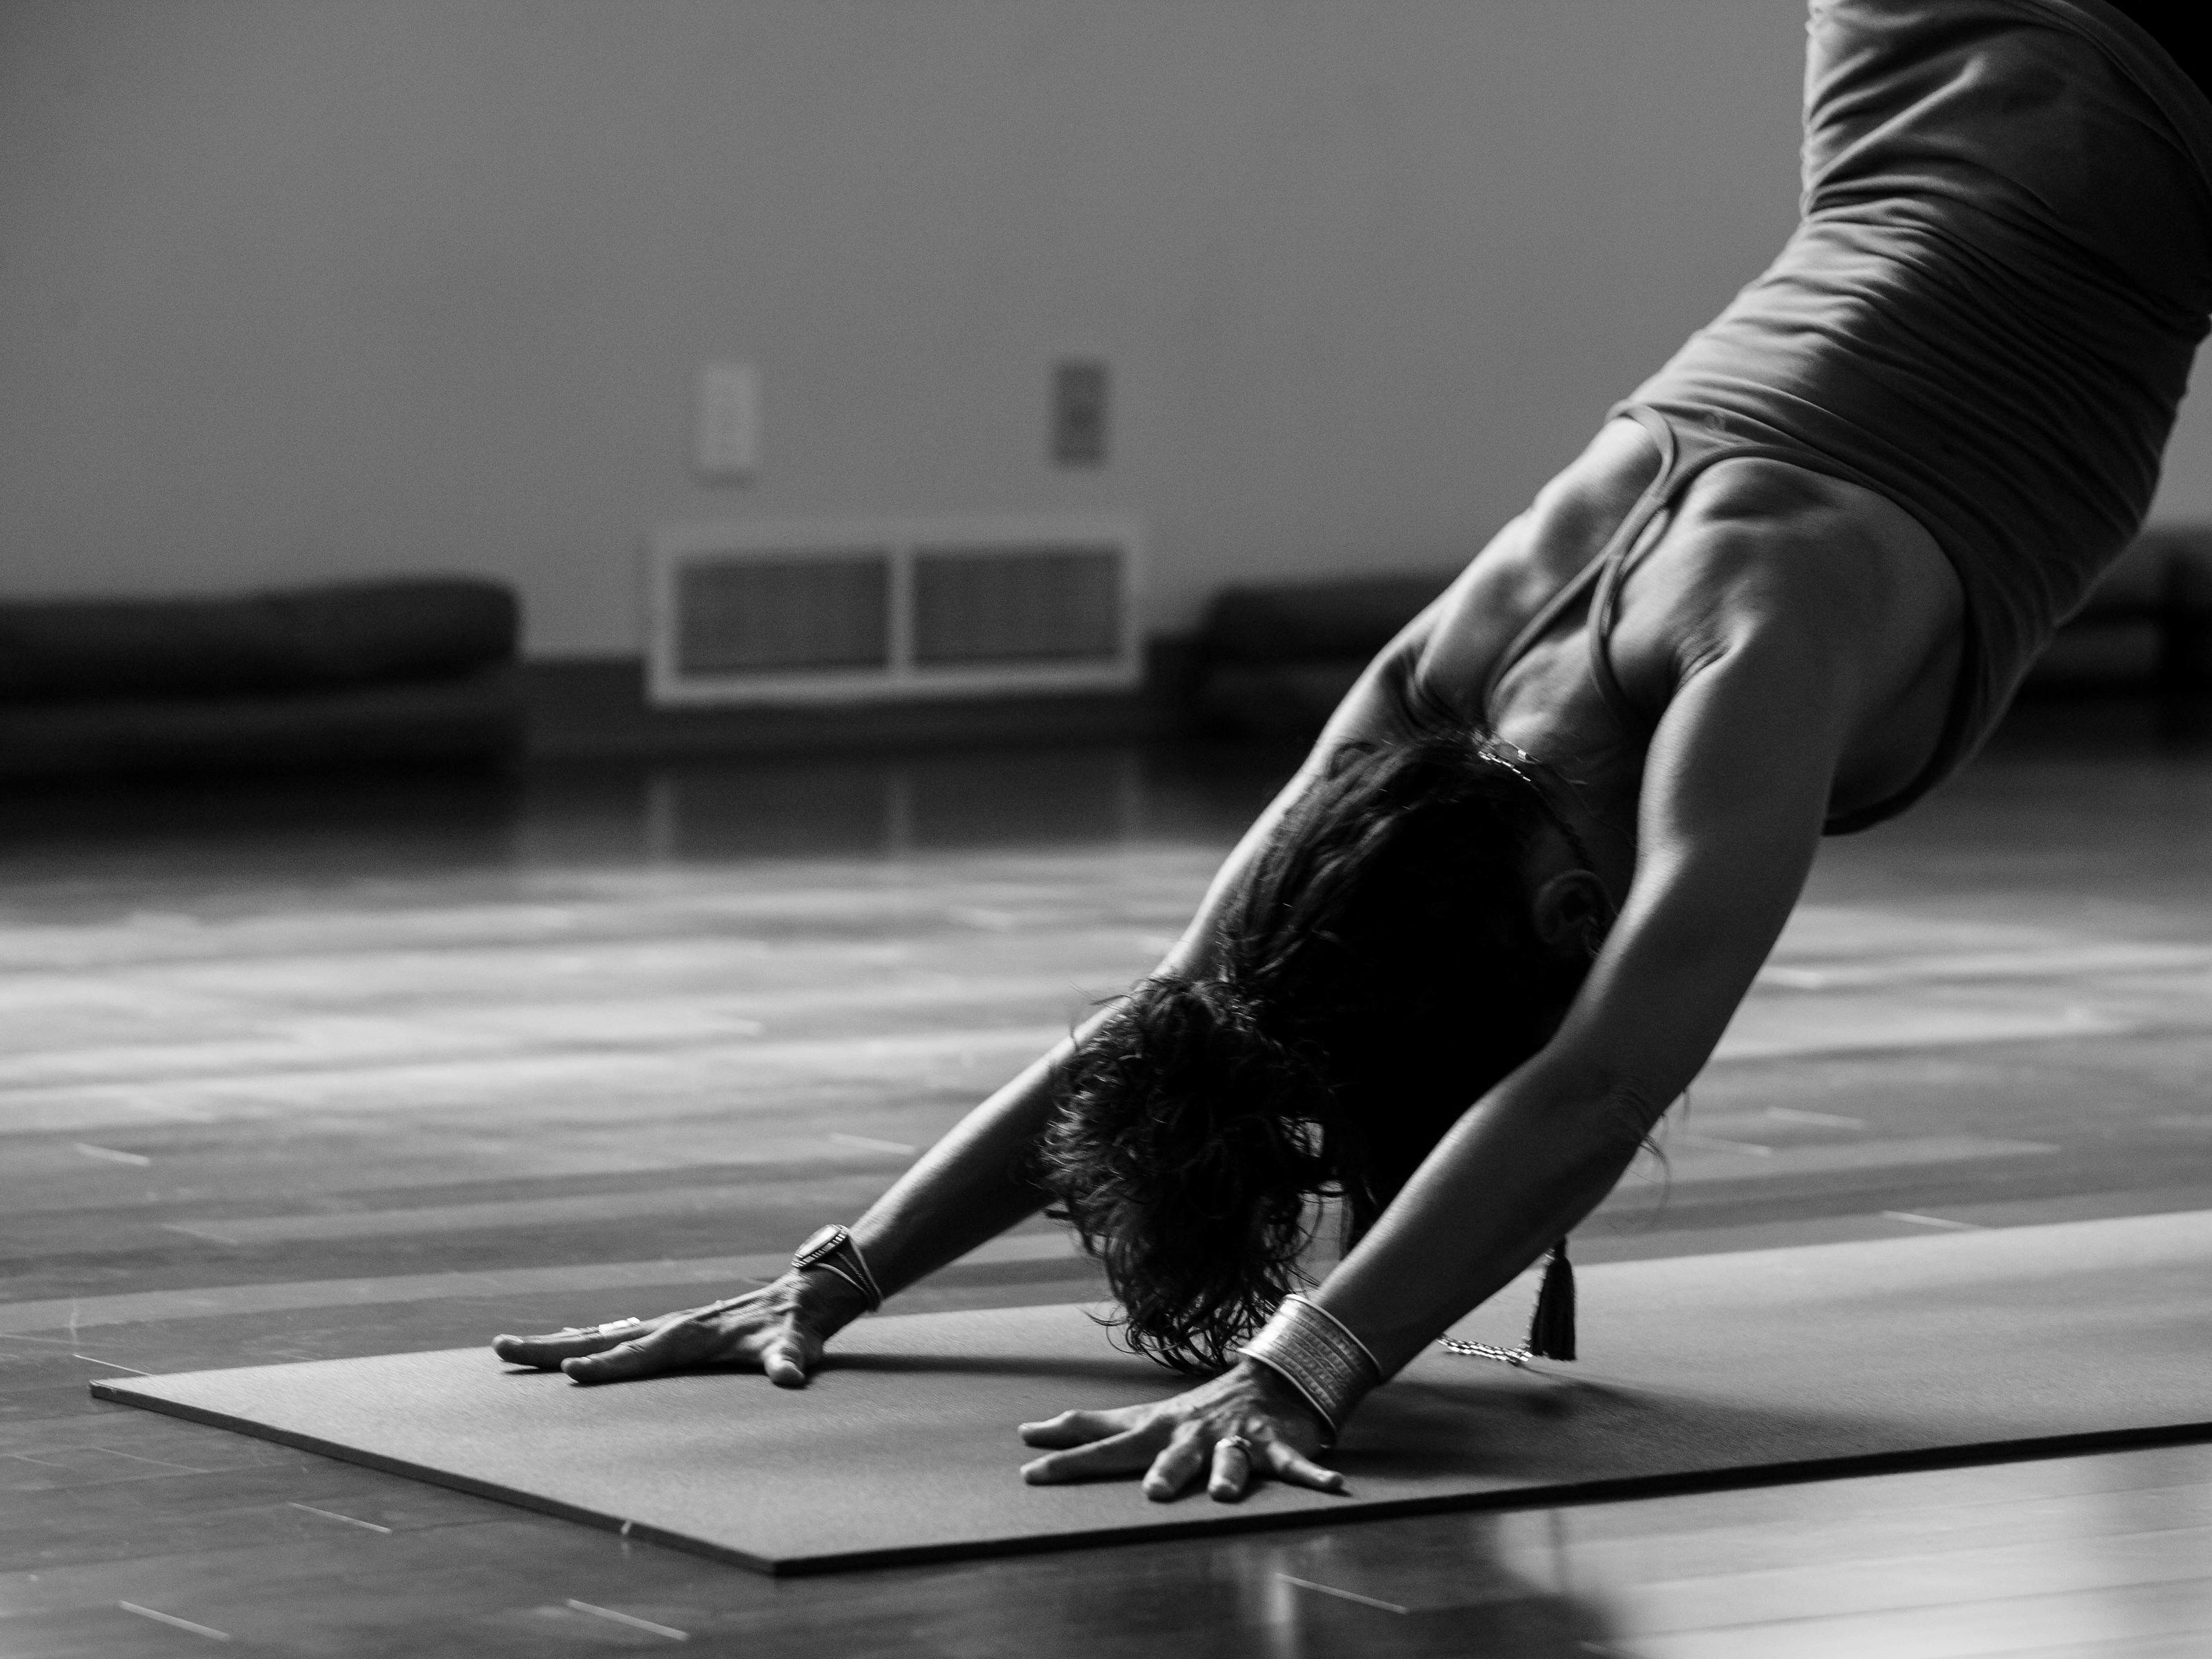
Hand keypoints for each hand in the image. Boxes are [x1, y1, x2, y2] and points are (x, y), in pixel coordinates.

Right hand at [490, 1271, 863, 1386]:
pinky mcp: (673, 1330)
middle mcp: (673, 1327)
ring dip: (558, 1343)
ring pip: (604, 1335)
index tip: (571, 1373)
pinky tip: (566, 1348)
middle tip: (500, 1349)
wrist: (808, 1294)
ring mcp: (670, 1326)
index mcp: (692, 1336)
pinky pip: (618, 1337)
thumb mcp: (798, 1345)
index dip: (608, 1366)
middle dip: (551, 1347)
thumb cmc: (800, 1326)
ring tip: (511, 1348)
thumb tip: (791, 1377)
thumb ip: (791, 1360)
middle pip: (603, 1338)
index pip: (640, 1355)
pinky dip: (585, 1341)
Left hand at [1017, 1358, 1348, 1502]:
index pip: (1106, 1445)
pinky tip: (1334, 1489)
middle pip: (1173, 1454)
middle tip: (1152, 1494)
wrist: (1265, 1380)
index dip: (1070, 1460)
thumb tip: (1029, 1433)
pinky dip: (1315, 1476)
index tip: (1030, 1475)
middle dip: (1165, 1471)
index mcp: (1158, 1430)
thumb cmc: (1193, 1412)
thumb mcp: (1141, 1417)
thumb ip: (1089, 1427)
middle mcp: (1194, 1434)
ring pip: (1232, 1458)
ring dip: (1229, 1473)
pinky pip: (1295, 1464)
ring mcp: (1236, 1438)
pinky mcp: (1276, 1444)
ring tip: (1225, 1492)